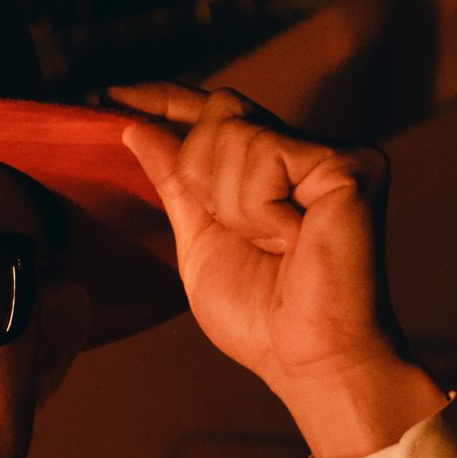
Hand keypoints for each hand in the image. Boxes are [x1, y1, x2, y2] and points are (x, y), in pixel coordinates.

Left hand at [110, 80, 415, 401]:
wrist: (307, 360)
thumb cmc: (260, 317)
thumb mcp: (198, 241)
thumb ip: (174, 182)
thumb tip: (135, 127)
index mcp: (272, 167)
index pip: (212, 112)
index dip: (163, 99)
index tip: (107, 97)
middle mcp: (306, 151)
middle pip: (219, 112)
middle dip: (201, 175)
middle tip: (237, 234)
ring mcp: (333, 154)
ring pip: (235, 135)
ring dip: (233, 206)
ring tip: (274, 246)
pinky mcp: (349, 165)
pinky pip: (266, 157)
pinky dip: (259, 210)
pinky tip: (291, 241)